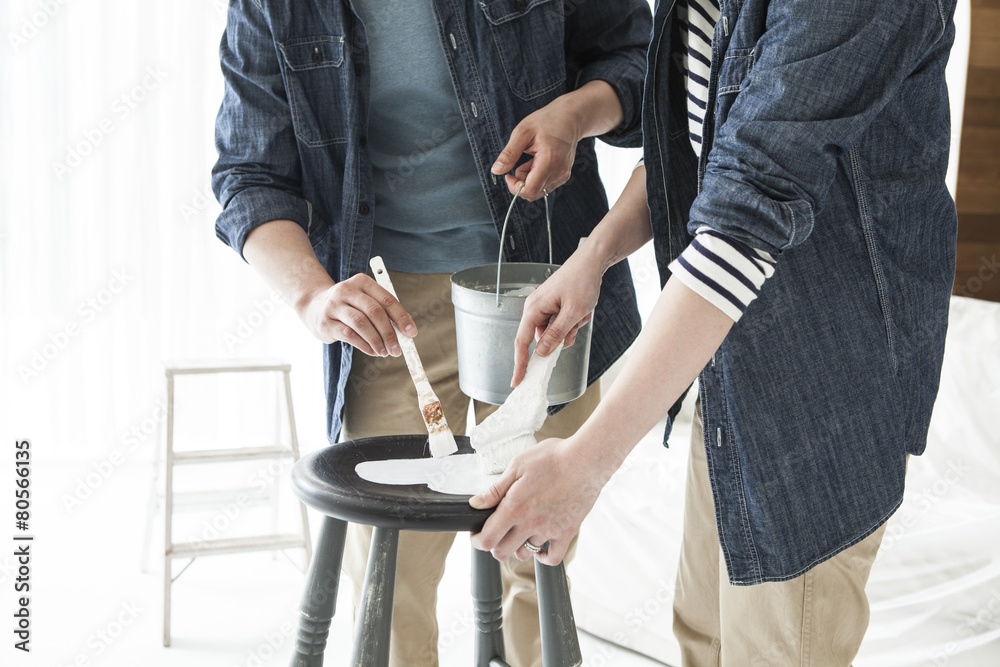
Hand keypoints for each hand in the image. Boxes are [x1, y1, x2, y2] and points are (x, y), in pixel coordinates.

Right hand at [297, 273, 417, 356]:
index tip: (411, 333)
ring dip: (377, 341)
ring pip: (361, 323)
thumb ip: (383, 312)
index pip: (386, 299)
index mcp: (362, 282)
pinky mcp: (325, 322)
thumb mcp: (364, 301)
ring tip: (384, 352)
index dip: (401, 317)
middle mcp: (347, 290)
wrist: (313, 306)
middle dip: (389, 333)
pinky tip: (372, 351)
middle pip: (374, 312)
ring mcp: (334, 305)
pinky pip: (349, 335)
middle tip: (397, 349)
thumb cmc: (348, 306)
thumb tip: (406, 331)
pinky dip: (364, 345)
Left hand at [469, 437, 606, 564]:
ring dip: (517, 547)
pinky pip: (553, 557)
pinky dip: (543, 556)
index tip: (477, 534)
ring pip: (525, 554)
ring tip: (519, 533)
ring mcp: (549, 531)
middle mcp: (530, 524)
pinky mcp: (567, 532)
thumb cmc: (553, 458)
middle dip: (494, 544)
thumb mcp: (517, 465)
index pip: (488, 539)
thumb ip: (496, 489)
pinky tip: (540, 546)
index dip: (477, 540)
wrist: (586, 460)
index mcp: (514, 508)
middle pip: (502, 552)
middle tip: (496, 532)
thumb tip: (476, 503)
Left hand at [491, 98, 582, 201]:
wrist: (570, 118)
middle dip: (520, 182)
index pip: (530, 190)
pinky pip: (545, 186)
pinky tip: (538, 162)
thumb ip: (509, 154)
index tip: (508, 175)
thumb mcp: (523, 132)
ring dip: (528, 179)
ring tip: (531, 159)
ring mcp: (563, 175)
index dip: (515, 187)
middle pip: (533, 193)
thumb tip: (496, 171)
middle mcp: (559, 172)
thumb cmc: (547, 121)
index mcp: (550, 161)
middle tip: (520, 162)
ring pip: (538, 191)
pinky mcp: (564, 176)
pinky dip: (537, 177)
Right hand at [512, 246, 603, 386]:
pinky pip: (562, 324)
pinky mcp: (554, 306)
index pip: (522, 342)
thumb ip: (556, 335)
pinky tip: (583, 309)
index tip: (517, 381)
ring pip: (556, 332)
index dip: (520, 364)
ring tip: (582, 310)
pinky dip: (574, 321)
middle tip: (577, 321)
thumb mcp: (572, 312)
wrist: (592, 261)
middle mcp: (535, 308)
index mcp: (534, 309)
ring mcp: (545, 307)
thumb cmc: (582, 281)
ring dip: (572, 327)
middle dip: (563, 335)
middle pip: (544, 338)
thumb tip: (542, 353)